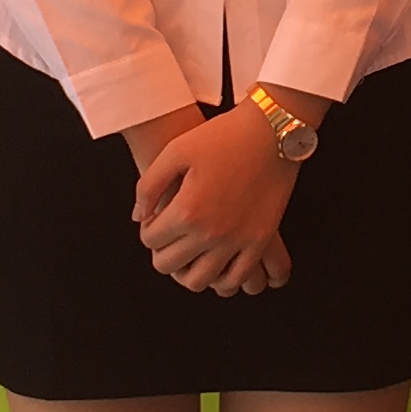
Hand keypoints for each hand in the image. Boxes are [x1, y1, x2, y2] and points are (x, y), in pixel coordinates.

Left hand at [134, 100, 308, 295]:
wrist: (272, 130)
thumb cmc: (223, 136)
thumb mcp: (175, 151)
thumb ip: (148, 186)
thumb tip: (139, 217)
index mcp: (187, 210)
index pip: (150, 241)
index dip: (148, 230)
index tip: (156, 220)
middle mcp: (210, 232)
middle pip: (169, 266)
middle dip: (162, 252)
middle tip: (169, 237)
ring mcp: (237, 241)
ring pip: (199, 281)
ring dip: (187, 271)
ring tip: (189, 253)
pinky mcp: (260, 241)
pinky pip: (237, 278)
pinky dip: (222, 279)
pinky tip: (216, 264)